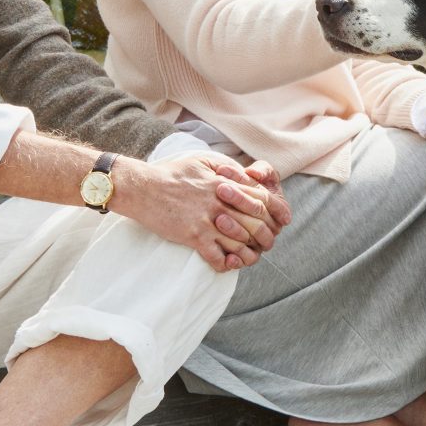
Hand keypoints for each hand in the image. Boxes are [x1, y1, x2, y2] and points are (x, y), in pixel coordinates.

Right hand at [114, 152, 289, 272]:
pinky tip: (226, 265)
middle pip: (256, 224)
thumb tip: (248, 176)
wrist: (143, 188)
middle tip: (267, 244)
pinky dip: (225, 264)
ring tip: (250, 257)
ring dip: (248, 253)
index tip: (281, 221)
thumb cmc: (173, 173)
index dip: (276, 211)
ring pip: (240, 243)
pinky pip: (217, 257)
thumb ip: (229, 169)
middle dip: (266, 237)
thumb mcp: (204, 161)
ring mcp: (208, 221)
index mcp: (226, 184)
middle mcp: (220, 202)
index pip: (262, 199)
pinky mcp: (193, 236)